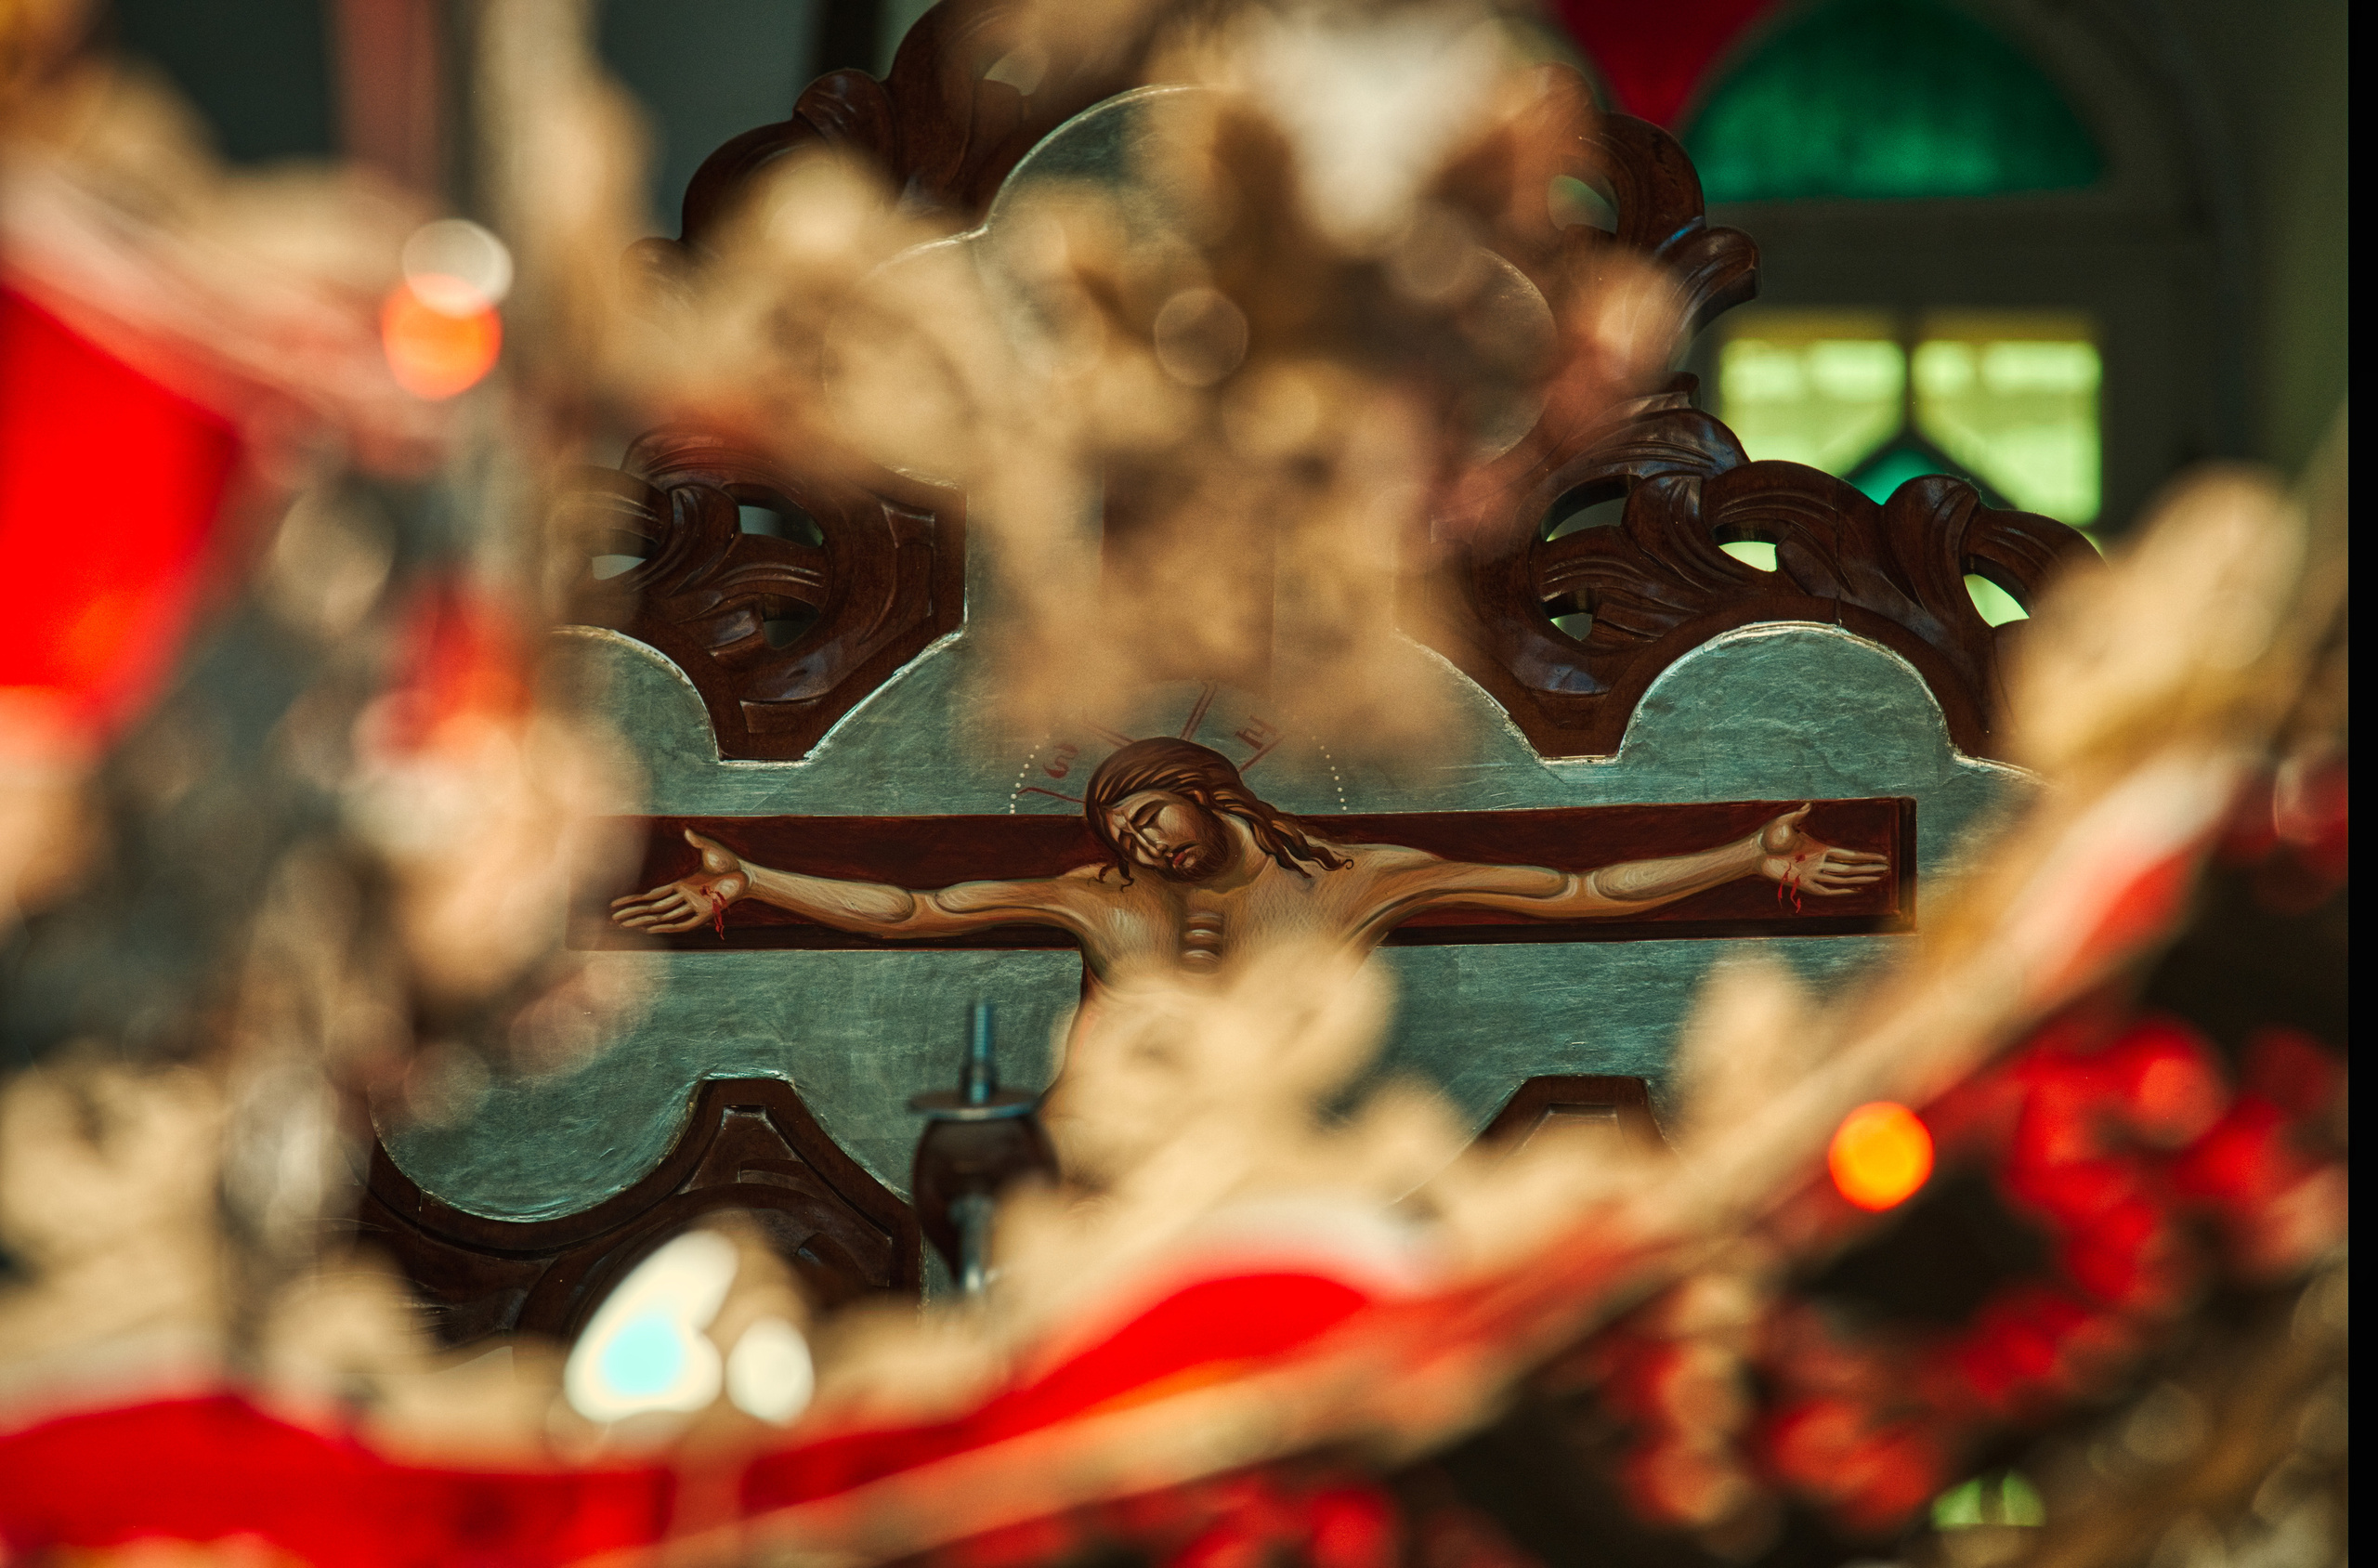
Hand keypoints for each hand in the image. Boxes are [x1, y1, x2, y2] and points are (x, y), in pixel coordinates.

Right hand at [610, 829, 750, 934]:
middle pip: (653, 908)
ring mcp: (694, 907)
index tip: (617, 904)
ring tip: (625, 926)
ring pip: (664, 917)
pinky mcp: (705, 913)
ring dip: (645, 921)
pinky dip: (668, 926)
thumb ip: (697, 841)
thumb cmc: (730, 863)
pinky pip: (683, 923)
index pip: (653, 895)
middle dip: (633, 913)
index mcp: (683, 885)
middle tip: (613, 919)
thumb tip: (687, 831)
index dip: (635, 900)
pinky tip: (653, 930)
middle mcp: (685, 898)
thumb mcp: (711, 850)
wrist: (748, 875)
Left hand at [1755, 805, 1889, 895]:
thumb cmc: (1767, 836)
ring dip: (1859, 879)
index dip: (1865, 857)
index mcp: (1818, 848)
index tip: (1881, 858)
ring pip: (1841, 878)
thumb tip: (1808, 805)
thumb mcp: (1784, 822)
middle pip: (1849, 868)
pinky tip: (1854, 890)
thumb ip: (1797, 815)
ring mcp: (1812, 874)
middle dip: (1868, 869)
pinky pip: (1825, 890)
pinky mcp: (1803, 883)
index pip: (1848, 855)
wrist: (1753, 852)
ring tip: (1877, 878)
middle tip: (1887, 870)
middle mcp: (1818, 862)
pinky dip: (1840, 891)